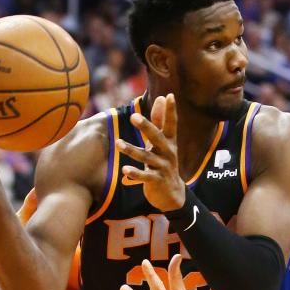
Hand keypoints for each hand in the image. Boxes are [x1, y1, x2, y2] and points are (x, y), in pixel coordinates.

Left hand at [119, 93, 185, 211]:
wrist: (172, 193)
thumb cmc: (164, 162)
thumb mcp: (163, 142)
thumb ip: (160, 121)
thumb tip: (160, 97)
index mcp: (169, 142)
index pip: (170, 124)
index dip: (170, 111)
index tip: (169, 96)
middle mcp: (168, 153)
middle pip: (157, 138)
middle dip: (146, 127)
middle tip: (134, 116)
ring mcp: (163, 167)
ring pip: (146, 157)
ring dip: (132, 150)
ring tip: (118, 143)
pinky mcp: (157, 181)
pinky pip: (145, 176)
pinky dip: (135, 174)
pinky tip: (125, 170)